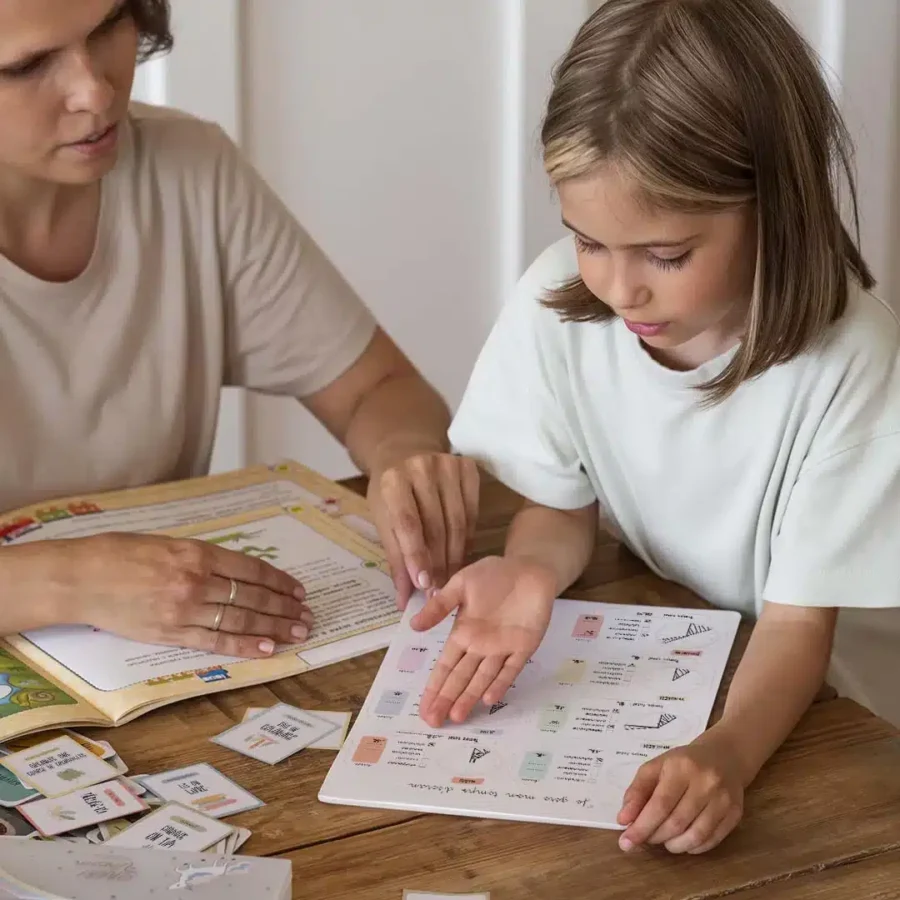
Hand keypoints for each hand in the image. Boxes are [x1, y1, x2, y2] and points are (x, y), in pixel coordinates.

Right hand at [61, 533, 312, 657]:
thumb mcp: (167, 544)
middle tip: (307, 616)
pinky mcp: (169, 633)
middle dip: (283, 608)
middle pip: (251, 596)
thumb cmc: (119, 554)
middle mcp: (195, 580)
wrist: (79, 577)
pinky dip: (243, 645)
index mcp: (197, 552)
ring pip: (239, 619)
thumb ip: (201, 558)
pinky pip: (215, 641)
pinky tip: (267, 648)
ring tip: (297, 632)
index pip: (251, 570)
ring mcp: (184, 609)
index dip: (279, 582)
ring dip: (272, 627)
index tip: (298, 590)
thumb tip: (234, 572)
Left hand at [367, 453, 479, 608]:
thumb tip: (404, 600)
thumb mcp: (383, 519)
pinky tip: (461, 552)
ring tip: (450, 578)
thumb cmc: (389, 491)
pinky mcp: (467, 467)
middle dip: (438, 562)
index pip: (408, 523)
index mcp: (393, 480)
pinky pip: (473, 511)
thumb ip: (395, 557)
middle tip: (439, 591)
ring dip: (455, 554)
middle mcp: (421, 467)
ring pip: (458, 521)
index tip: (423, 585)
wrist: (404, 451)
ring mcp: (447, 464)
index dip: (416, 556)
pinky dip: (468, 536)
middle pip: (436, 525)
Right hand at [411, 555, 555, 726]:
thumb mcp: (460, 585)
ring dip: (469, 697)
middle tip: (433, 723)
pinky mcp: (524, 647)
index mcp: (463, 633)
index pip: (445, 666)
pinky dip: (500, 683)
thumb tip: (413, 626)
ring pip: (482, 678)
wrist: (528, 568)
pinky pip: (511, 668)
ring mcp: (502, 648)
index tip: (424, 708)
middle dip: (446, 700)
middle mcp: (480, 646)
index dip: (434, 687)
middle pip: (460, 678)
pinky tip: (489, 699)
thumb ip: (440, 606)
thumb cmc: (493, 574)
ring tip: (457, 717)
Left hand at [617, 729, 744, 854]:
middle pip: (676, 822)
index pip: (660, 804)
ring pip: (695, 835)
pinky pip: (712, 840)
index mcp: (681, 767)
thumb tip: (624, 820)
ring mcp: (723, 799)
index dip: (642, 827)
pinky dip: (694, 847)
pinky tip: (684, 841)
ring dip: (674, 845)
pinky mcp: (735, 813)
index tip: (626, 843)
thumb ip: (637, 791)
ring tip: (664, 840)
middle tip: (645, 838)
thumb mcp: (656, 767)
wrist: (724, 756)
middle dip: (655, 836)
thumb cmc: (683, 763)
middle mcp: (705, 782)